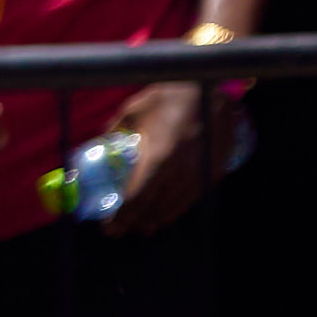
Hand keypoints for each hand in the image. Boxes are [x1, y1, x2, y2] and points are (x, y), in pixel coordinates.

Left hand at [100, 75, 217, 234]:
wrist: (211, 85)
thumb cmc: (168, 95)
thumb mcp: (133, 110)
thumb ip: (115, 130)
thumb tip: (100, 146)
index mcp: (159, 154)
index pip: (138, 195)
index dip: (123, 215)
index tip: (109, 227)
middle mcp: (182, 167)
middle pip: (157, 204)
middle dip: (137, 220)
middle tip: (120, 231)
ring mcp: (202, 168)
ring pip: (178, 203)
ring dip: (159, 217)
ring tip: (143, 226)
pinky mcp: (216, 166)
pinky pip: (196, 194)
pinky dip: (180, 207)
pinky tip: (169, 212)